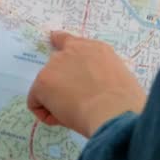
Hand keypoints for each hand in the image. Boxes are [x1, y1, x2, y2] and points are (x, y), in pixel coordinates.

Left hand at [27, 31, 147, 137]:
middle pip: (56, 67)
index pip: (70, 40)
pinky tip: (65, 119)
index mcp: (95, 49)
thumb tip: (92, 87)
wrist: (114, 111)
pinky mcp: (43, 81)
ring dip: (56, 100)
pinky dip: (47, 114)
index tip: (54, 42)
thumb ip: (100, 74)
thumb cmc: (124, 104)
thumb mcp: (118, 79)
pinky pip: (36, 102)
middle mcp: (72, 50)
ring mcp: (55, 64)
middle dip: (62, 84)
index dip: (61, 45)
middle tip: (78, 103)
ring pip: (47, 87)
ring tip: (77, 113)